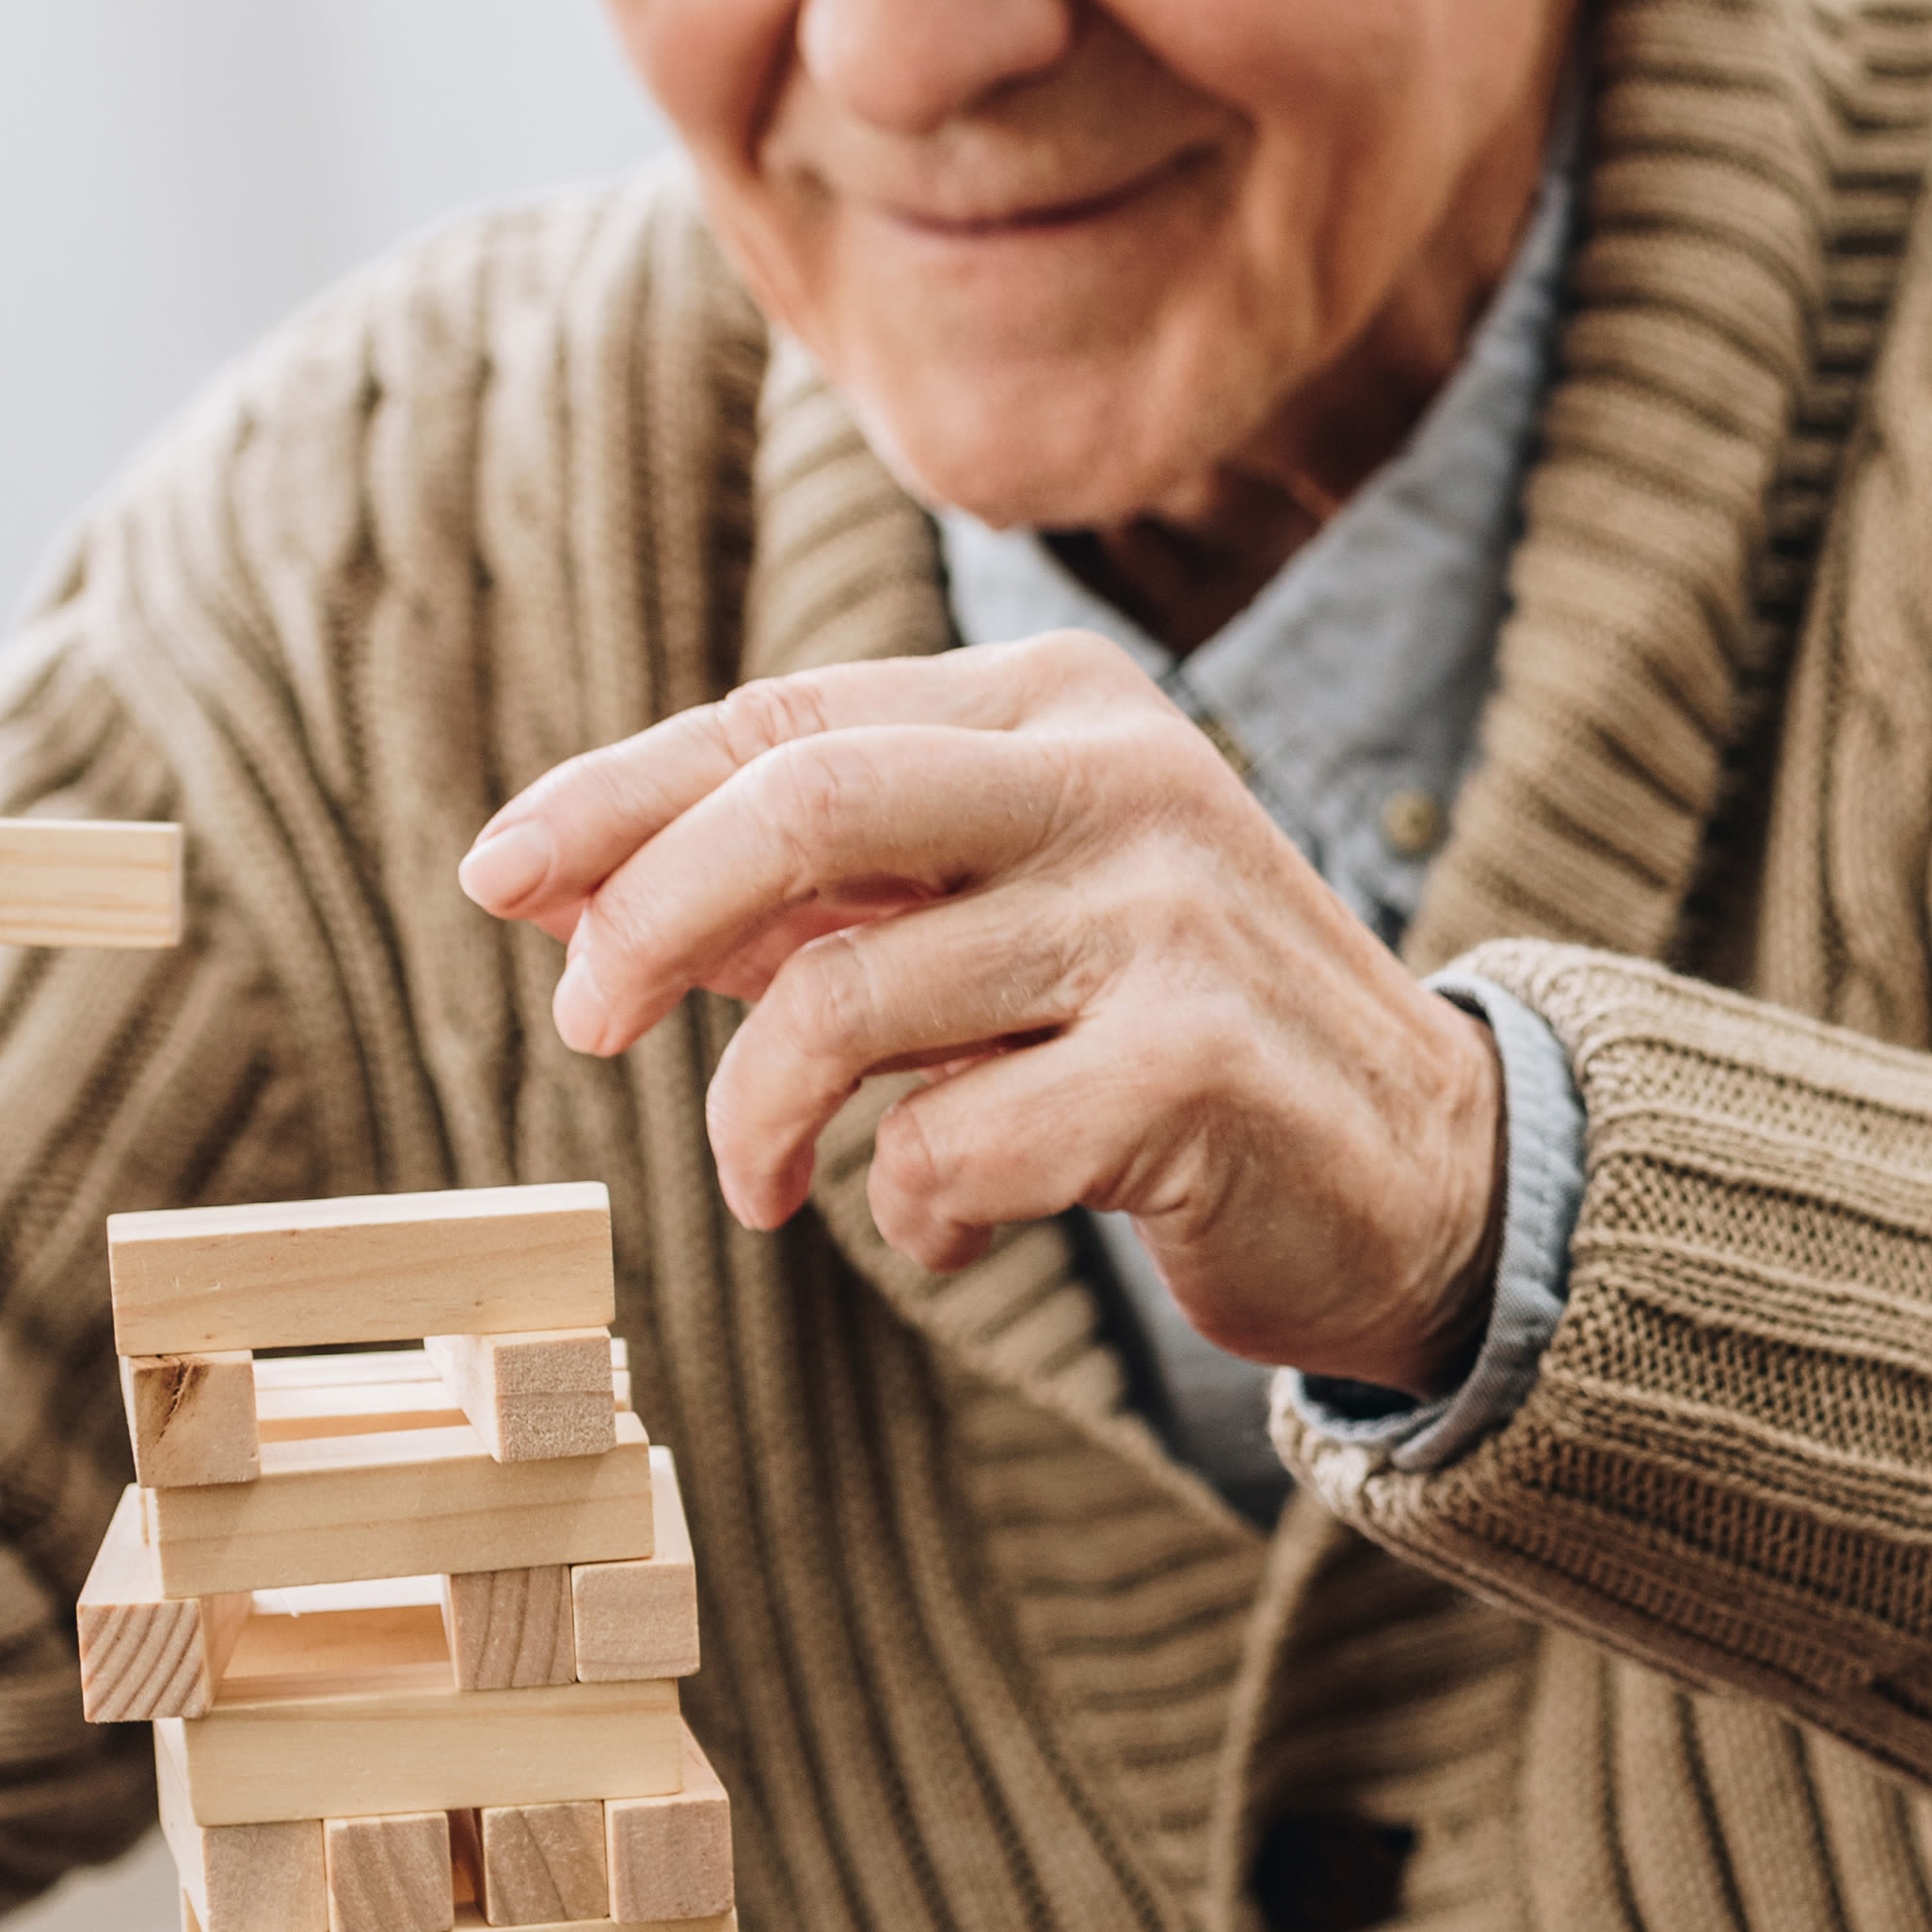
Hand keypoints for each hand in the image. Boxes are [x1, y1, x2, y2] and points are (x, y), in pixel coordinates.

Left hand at [457, 638, 1505, 1389]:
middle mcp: (1125, 779)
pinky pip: (947, 1147)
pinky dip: (906, 1212)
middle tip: (583, 1027)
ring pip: (846, 1001)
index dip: (615, 797)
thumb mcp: (1004, 918)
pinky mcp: (1194, 1070)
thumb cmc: (1169, 1037)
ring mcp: (1168, 920)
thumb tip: (564, 884)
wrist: (1430, 1173)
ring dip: (756, 1118)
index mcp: (1065, 707)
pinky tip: (948, 1225)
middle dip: (645, 920)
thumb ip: (826, 887)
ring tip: (761, 1183)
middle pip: (801, 806)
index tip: (502, 879)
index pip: (789, 719)